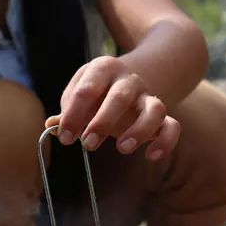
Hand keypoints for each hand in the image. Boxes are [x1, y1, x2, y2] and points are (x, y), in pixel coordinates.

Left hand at [46, 55, 180, 160]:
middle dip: (102, 122)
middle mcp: (129, 79)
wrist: (125, 79)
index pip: (86, 90)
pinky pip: (173, 125)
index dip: (74, 115)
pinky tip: (151, 155)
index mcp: (103, 69)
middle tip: (87, 144)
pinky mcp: (162, 115)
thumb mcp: (78, 94)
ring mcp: (148, 96)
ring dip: (139, 130)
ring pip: (154, 109)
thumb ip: (67, 111)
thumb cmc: (95, 93)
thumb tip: (52, 125)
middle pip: (120, 97)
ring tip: (121, 148)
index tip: (65, 138)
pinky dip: (166, 141)